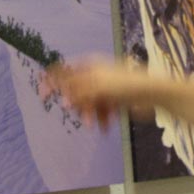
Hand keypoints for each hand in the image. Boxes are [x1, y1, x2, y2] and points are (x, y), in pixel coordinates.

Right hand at [44, 60, 159, 128]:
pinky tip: (105, 128)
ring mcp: (105, 88)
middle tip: (84, 118)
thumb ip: (78, 93)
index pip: (65, 70)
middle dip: (78, 105)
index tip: (41, 94)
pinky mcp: (114, 100)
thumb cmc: (126, 84)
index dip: (51, 80)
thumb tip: (62, 101)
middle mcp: (96, 74)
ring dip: (90, 115)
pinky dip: (101, 119)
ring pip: (88, 104)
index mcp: (90, 65)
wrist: (152, 93)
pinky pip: (100, 111)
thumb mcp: (98, 87)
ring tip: (95, 125)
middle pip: (76, 91)